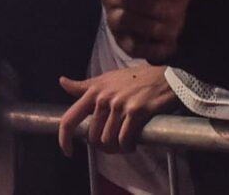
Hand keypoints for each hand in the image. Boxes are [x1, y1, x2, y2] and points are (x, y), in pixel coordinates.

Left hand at [57, 63, 176, 153]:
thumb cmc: (136, 78)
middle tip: (113, 143)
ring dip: (116, 148)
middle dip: (102, 145)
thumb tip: (62, 82)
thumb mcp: (108, 78)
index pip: (70, 118)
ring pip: (108, 141)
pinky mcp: (136, 112)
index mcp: (94, 90)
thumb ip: (84, 85)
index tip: (67, 151)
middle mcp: (105, 98)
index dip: (64, 138)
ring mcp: (120, 105)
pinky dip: (128, 147)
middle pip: (92, 136)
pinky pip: (124, 140)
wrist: (166, 77)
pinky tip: (133, 144)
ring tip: (124, 143)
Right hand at [102, 0, 219, 61]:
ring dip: (154, 26)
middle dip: (153, 6)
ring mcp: (114, 18)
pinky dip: (155, 47)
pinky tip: (170, 43)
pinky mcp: (121, 41)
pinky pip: (133, 46)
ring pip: (126, 21)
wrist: (168, 12)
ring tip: (173, 28)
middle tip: (174, 11)